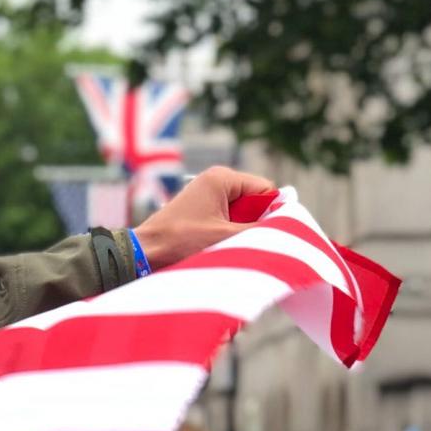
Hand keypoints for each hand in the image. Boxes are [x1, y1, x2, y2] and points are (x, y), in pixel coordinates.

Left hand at [134, 166, 278, 269]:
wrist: (144, 253)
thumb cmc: (179, 241)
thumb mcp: (224, 236)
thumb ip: (257, 229)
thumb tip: (287, 228)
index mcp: (222, 178)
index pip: (265, 190)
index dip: (274, 212)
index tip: (276, 234)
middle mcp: (216, 181)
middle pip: (255, 201)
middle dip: (257, 222)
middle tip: (255, 243)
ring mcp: (208, 195)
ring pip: (242, 213)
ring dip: (243, 231)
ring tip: (237, 248)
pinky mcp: (202, 211)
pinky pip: (228, 220)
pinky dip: (230, 234)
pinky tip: (226, 248)